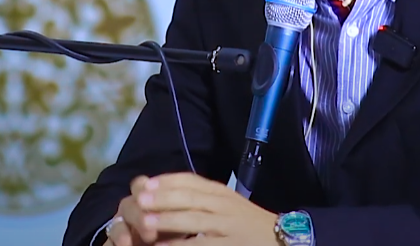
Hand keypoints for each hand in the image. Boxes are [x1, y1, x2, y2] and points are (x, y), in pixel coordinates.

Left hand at [115, 172, 279, 245]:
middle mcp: (223, 205)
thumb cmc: (248, 223)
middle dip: (161, 198)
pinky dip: (181, 245)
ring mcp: (227, 225)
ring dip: (167, 220)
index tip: (144, 183)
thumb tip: (166, 195)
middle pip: (189, 197)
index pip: (190, 180)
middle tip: (138, 199)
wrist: (282, 239)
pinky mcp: (229, 245)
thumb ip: (202, 198)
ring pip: (193, 219)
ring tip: (144, 221)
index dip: (166, 181)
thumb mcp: (228, 204)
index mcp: (220, 192)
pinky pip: (200, 244)